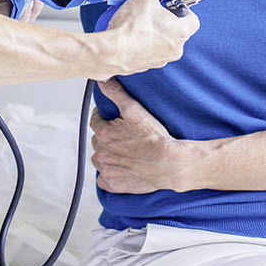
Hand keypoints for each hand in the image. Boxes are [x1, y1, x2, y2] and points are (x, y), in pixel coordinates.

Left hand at [91, 79, 186, 193]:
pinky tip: (120, 169)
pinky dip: (108, 175)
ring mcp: (107, 171)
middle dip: (106, 137)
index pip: (95, 121)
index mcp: (103, 134)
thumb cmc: (154, 137)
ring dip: (106, 155)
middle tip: (123, 137)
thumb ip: (115, 93)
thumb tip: (101, 80)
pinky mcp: (114, 185)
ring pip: (99, 160)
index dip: (104, 118)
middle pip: (97, 141)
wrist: (170, 162)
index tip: (113, 120)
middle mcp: (102, 153)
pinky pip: (103, 180)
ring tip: (122, 152)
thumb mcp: (134, 109)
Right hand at [101, 0, 197, 76]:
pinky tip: (129, 36)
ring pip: (161, 42)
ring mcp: (160, 60)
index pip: (193, 19)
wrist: (111, 52)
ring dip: (152, 33)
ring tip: (137, 24)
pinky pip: (147, 51)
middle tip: (151, 12)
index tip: (172, 5)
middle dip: (164, 20)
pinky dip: (141, 44)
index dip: (183, 9)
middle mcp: (174, 50)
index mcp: (180, 33)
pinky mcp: (145, 66)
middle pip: (175, 31)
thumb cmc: (131, 29)